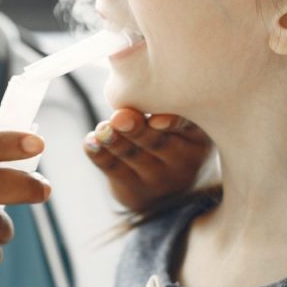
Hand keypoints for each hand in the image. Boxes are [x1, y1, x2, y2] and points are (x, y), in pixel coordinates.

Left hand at [83, 108, 212, 211]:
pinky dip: (99, 154)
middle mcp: (183, 161)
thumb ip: (161, 106)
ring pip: (133, 156)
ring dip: (115, 141)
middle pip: (158, 143)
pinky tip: (89, 142)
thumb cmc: (174, 135)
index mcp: (198, 137)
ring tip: (102, 129)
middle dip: (137, 130)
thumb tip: (126, 97)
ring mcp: (158, 179)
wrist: (171, 188)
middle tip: (120, 118)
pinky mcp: (134, 190)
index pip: (187, 127)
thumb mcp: (181, 122)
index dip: (173, 123)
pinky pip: (114, 170)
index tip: (156, 120)